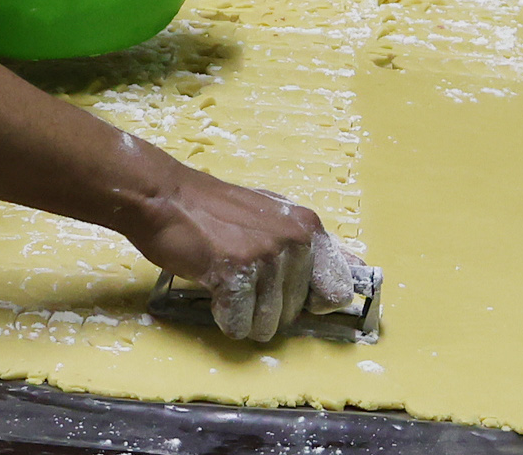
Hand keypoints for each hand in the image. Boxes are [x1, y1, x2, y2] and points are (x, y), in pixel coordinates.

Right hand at [121, 169, 363, 341]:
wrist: (164, 196)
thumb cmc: (215, 209)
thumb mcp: (273, 216)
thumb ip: (313, 244)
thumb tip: (359, 268)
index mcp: (309, 227)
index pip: (337, 291)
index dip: (310, 301)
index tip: (284, 290)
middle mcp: (294, 241)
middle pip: (295, 314)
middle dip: (265, 305)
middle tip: (239, 272)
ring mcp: (266, 256)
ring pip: (267, 325)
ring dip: (242, 313)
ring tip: (224, 277)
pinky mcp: (235, 273)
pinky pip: (239, 325)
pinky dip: (222, 316)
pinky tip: (212, 286)